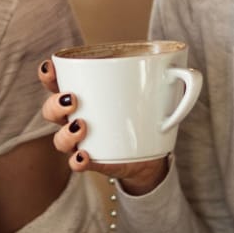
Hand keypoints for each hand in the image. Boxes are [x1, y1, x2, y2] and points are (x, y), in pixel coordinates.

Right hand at [37, 59, 169, 195]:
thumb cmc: (144, 111)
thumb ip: (167, 78)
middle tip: (73, 100)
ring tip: (81, 126)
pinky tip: (85, 155)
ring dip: (65, 133)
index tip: (51, 68)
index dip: (47, 75)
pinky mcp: (94, 162)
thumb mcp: (153, 90)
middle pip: (49, 111)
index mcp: (82, 93)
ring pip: (59, 139)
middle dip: (54, 104)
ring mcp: (82, 142)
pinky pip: (76, 164)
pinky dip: (77, 160)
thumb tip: (186, 70)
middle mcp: (74, 117)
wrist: (151, 151)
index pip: (55, 81)